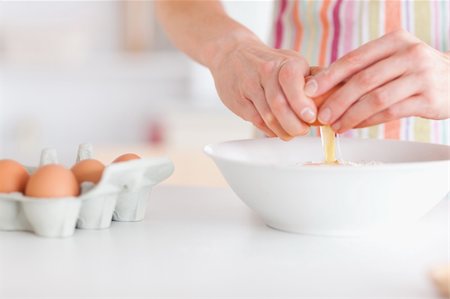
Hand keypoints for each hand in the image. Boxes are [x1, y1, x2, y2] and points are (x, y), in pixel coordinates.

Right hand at [209, 38, 316, 139]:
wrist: (232, 54)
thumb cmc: (268, 62)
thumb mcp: (292, 62)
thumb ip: (314, 78)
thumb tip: (338, 94)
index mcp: (285, 61)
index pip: (291, 80)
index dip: (301, 102)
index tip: (310, 117)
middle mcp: (266, 71)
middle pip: (279, 103)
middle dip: (294, 123)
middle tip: (302, 130)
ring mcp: (250, 86)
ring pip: (268, 115)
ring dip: (282, 130)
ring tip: (291, 133)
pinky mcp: (238, 100)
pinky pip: (256, 120)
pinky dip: (269, 130)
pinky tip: (276, 130)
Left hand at [304, 29, 449, 132]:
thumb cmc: (413, 71)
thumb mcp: (393, 59)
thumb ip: (365, 69)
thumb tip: (324, 88)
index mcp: (394, 41)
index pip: (354, 58)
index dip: (329, 76)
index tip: (309, 89)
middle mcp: (409, 54)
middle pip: (363, 80)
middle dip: (337, 100)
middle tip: (322, 115)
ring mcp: (421, 76)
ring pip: (376, 99)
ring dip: (351, 115)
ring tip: (336, 125)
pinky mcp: (429, 98)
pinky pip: (391, 112)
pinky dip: (368, 121)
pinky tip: (354, 126)